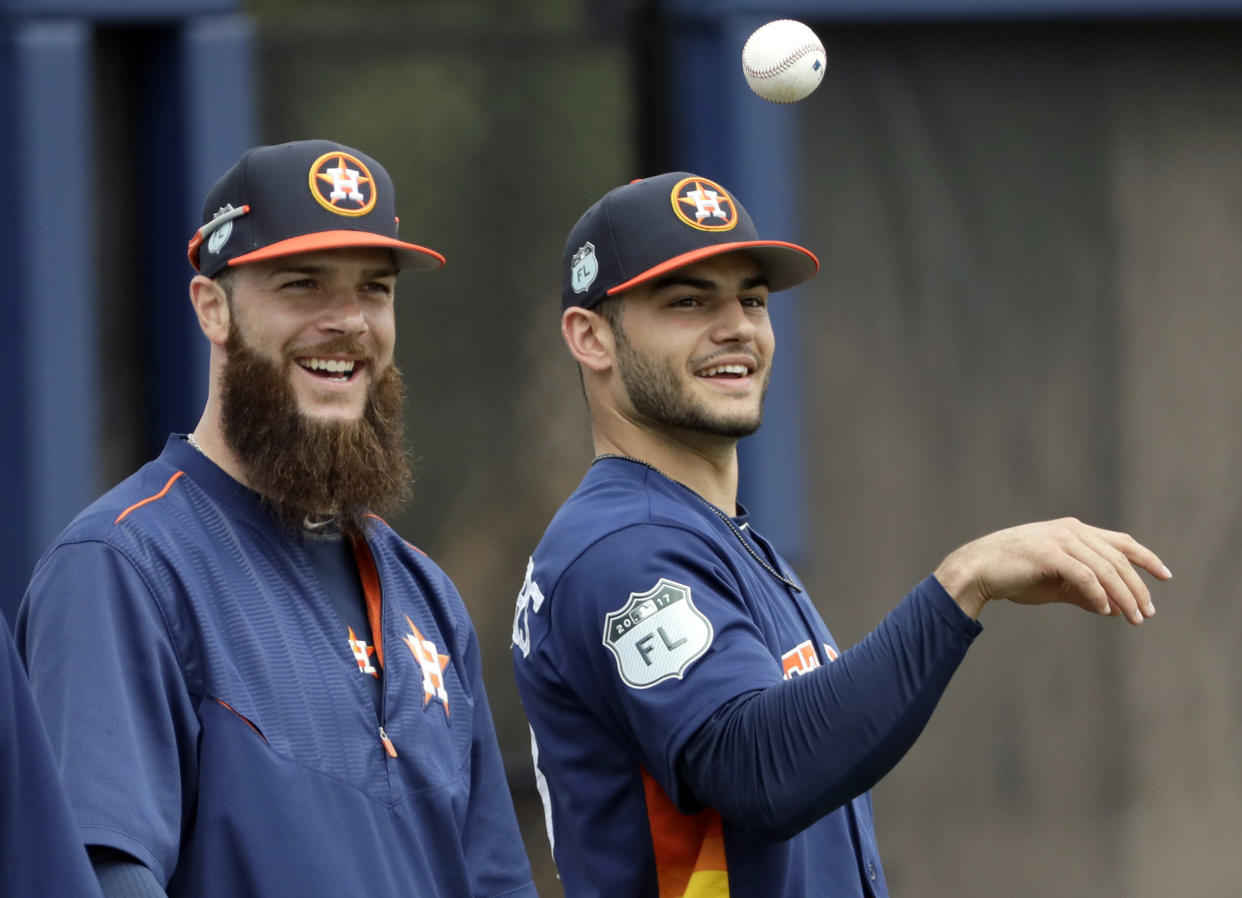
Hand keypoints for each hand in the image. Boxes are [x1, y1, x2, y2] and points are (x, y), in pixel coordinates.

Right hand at [933, 517, 1170, 624]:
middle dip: (1137, 588)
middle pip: (1118, 558)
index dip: (1146, 558)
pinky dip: (1098, 594)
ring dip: (1124, 596)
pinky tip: (1105, 611)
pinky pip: (1084, 576)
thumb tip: (1115, 609)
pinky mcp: (1049, 553)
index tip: (1165, 576)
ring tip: (1133, 618)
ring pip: (1105, 568)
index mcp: (1074, 530)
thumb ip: (1085, 593)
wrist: (977, 570)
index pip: (1121, 542)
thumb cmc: (1014, 576)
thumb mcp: (1056, 585)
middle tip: (1146, 613)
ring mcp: (1060, 539)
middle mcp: (1071, 530)